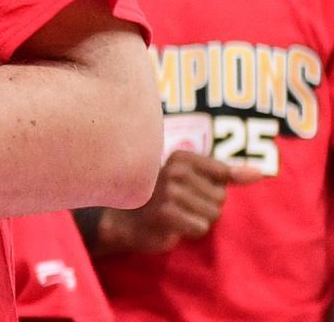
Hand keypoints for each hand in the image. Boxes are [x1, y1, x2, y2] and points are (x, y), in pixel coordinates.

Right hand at [99, 150, 265, 253]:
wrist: (128, 221)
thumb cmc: (167, 198)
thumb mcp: (195, 180)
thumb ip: (227, 175)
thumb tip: (260, 174)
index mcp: (181, 157)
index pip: (223, 174)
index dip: (212, 190)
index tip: (191, 191)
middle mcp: (173, 169)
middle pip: (220, 198)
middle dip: (206, 207)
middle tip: (181, 207)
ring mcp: (167, 191)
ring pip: (213, 214)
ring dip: (199, 220)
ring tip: (178, 216)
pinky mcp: (164, 213)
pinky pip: (201, 227)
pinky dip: (191, 231)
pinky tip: (174, 226)